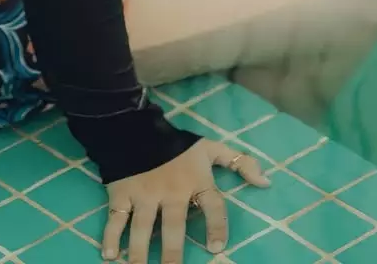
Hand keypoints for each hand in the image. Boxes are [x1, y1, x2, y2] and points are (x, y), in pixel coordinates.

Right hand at [102, 136, 269, 260]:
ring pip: (141, 228)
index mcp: (195, 181)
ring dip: (139, 253)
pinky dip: (111, 237)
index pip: (212, 205)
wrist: (135, 125)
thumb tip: (266, 183)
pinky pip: (116, 218)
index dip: (216, 226)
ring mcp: (144, 194)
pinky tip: (110, 257)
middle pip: (172, 226)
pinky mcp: (121, 193)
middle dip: (172, 253)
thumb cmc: (176, 144)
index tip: (216, 248)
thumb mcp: (209, 148)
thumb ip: (238, 163)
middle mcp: (170, 191)